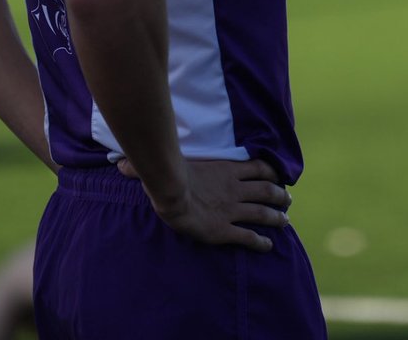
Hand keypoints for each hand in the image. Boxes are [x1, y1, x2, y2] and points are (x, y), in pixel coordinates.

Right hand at [117, 156, 290, 252]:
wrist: (172, 192)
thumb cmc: (170, 174)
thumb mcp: (166, 162)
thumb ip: (150, 161)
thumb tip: (119, 161)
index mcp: (227, 170)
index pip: (257, 167)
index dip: (270, 171)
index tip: (278, 175)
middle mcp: (235, 188)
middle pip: (266, 190)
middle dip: (279, 195)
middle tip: (287, 200)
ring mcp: (232, 209)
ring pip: (262, 212)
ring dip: (277, 217)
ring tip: (286, 222)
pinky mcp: (226, 229)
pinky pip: (248, 236)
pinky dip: (261, 242)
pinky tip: (268, 246)